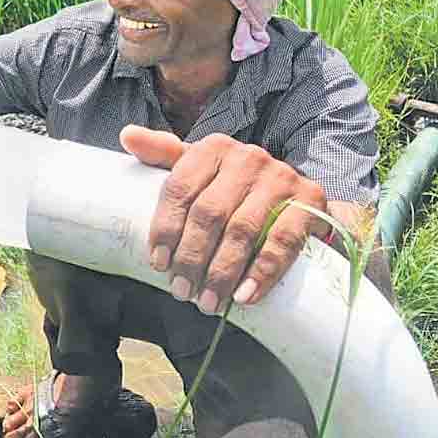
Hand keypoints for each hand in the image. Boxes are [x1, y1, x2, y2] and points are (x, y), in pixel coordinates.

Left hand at [120, 125, 328, 311]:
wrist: (295, 192)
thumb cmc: (232, 184)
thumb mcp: (199, 166)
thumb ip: (164, 154)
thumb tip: (127, 135)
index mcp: (213, 148)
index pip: (180, 189)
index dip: (165, 229)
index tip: (158, 264)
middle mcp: (248, 157)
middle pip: (209, 214)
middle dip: (191, 258)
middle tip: (181, 291)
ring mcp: (281, 178)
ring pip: (243, 230)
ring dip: (222, 272)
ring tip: (207, 301)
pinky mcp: (310, 201)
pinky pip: (283, 242)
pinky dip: (262, 272)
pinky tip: (244, 296)